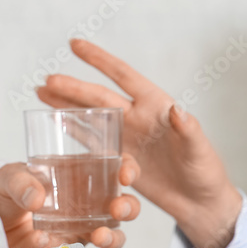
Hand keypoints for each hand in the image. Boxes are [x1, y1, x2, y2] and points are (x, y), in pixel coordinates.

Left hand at [0, 159, 140, 247]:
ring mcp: (81, 227)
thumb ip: (21, 183)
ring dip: (112, 238)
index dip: (129, 169)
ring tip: (99, 236)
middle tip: (117, 209)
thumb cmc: (4, 189)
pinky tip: (45, 242)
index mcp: (82, 174)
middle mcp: (89, 202)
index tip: (126, 175)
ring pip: (112, 235)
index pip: (116, 167)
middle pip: (125, 205)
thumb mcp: (9, 177)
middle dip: (129, 207)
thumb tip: (37, 197)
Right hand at [37, 39, 242, 247]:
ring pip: (90, 116)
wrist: (200, 202)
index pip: (123, 76)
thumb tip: (177, 111)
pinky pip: (92, 142)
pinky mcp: (120, 159)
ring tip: (41, 92)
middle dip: (73, 88)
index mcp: (156, 106)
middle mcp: (138, 117)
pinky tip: (55, 121)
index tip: (75, 45)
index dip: (99, 60)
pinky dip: (73, 131)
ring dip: (66, 105)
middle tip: (47, 80)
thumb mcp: (199, 149)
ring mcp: (127, 138)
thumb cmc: (205, 172)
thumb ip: (188, 130)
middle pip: (98, 97)